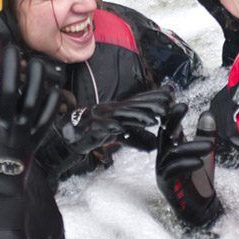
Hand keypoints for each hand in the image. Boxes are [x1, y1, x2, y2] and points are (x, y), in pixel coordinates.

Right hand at [0, 47, 59, 238]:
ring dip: (36, 81)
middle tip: (10, 48)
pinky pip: (47, 120)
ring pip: (33, 103)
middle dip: (11, 70)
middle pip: (11, 95)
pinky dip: (52, 104)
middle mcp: (7, 130)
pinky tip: (54, 88)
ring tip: (36, 61)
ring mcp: (24, 134)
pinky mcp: (35, 140)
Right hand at [35, 89, 170, 179]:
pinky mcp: (91, 128)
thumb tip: (154, 144)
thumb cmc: (93, 132)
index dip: (154, 97)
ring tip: (151, 118)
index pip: (138, 102)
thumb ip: (135, 138)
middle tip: (168, 104)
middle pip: (133, 106)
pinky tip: (120, 129)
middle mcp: (111, 110)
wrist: (68, 134)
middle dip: (151, 104)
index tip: (170, 94)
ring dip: (135, 116)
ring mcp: (101, 118)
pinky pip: (101, 128)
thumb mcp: (118, 135)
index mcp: (118, 109)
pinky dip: (111, 128)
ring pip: (120, 116)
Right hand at [156, 104, 222, 225]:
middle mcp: (163, 157)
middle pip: (164, 134)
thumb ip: (205, 135)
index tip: (180, 101)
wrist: (201, 208)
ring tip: (208, 147)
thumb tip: (207, 114)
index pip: (169, 127)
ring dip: (191, 147)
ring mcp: (162, 170)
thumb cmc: (199, 181)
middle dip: (172, 120)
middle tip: (183, 107)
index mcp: (171, 149)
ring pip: (172, 152)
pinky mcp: (166, 183)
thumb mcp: (205, 154)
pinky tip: (199, 162)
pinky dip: (186, 164)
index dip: (172, 114)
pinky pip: (173, 169)